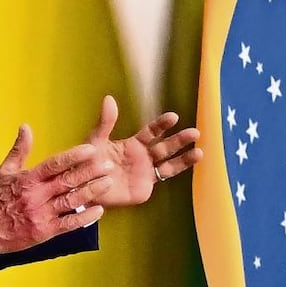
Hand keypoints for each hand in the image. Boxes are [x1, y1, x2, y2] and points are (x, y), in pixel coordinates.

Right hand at [0, 124, 112, 254]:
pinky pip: (69, 223)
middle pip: (67, 181)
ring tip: (108, 182)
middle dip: (90, 172)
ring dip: (92, 191)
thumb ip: (19, 149)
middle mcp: (37, 196)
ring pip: (71, 201)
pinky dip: (85, 217)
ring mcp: (42, 214)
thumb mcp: (4, 171)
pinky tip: (99, 211)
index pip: (54, 164)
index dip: (73, 156)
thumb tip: (25, 126)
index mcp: (28, 179)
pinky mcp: (46, 231)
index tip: (91, 149)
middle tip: (108, 164)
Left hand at [86, 95, 202, 207]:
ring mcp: (146, 172)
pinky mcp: (146, 186)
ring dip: (184, 157)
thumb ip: (105, 122)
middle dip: (180, 140)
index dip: (162, 124)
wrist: (85, 188)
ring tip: (200, 151)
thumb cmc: (88, 163)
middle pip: (165, 146)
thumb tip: (109, 98)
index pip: (151, 132)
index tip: (173, 117)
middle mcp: (143, 156)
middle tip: (195, 132)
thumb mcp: (95, 141)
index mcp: (133, 144)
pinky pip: (164, 176)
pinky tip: (191, 164)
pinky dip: (178, 170)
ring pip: (169, 162)